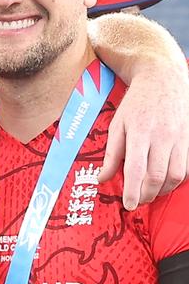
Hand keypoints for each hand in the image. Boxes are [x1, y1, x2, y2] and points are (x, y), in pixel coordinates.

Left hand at [99, 61, 188, 209]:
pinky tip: (163, 183)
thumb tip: (102, 178)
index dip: (132, 191)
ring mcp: (179, 138)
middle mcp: (162, 136)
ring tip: (148, 194)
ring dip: (161, 191)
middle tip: (136, 202)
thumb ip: (111, 153)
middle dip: (146, 195)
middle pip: (156, 176)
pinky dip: (174, 181)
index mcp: (139, 131)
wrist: (163, 79)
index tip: (127, 204)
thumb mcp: (117, 124)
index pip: (136, 168)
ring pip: (174, 176)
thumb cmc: (136, 103)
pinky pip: (185, 168)